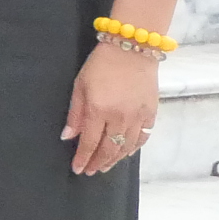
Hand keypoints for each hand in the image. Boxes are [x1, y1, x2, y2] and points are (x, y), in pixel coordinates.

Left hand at [63, 40, 159, 176]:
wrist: (133, 48)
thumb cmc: (101, 64)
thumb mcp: (80, 86)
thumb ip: (75, 114)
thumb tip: (68, 137)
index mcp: (98, 111)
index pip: (89, 143)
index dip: (83, 158)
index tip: (78, 169)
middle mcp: (119, 118)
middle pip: (108, 149)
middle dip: (98, 163)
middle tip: (91, 171)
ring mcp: (138, 117)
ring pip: (126, 147)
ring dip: (115, 159)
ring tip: (106, 166)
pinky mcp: (151, 113)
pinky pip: (143, 137)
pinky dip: (133, 148)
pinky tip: (126, 152)